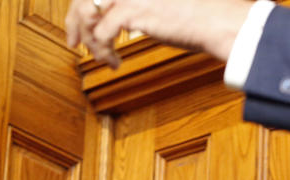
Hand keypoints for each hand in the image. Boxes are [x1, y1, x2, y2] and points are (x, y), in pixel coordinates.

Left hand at [65, 0, 252, 68]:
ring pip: (87, 16)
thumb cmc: (197, 16)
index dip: (78, 8)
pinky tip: (115, 63)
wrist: (216, 21)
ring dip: (90, 41)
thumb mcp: (159, 4)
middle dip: (73, 23)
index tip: (77, 26)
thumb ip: (136, 7)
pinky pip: (101, 35)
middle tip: (73, 44)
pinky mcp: (133, 11)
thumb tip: (115, 19)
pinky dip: (103, 52)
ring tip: (103, 58)